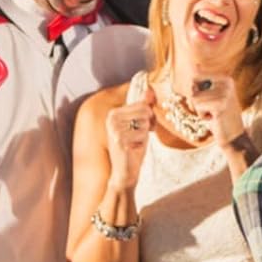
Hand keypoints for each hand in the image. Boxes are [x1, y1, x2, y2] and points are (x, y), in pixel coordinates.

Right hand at [105, 71, 154, 191]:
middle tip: (139, 138)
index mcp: (114, 112)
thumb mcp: (140, 125)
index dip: (149, 118)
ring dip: (145, 135)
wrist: (124, 172)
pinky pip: (143, 134)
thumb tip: (150, 89)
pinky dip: (143, 143)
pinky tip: (134, 149)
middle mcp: (111, 118)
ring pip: (145, 123)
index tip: (142, 129)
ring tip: (136, 144)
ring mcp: (114, 128)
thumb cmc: (133, 148)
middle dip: (148, 126)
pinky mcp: (120, 139)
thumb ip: (144, 107)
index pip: (143, 105)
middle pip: (145, 112)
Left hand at [188, 73, 245, 149]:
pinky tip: (214, 119)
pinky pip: (197, 106)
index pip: (196, 75)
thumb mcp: (212, 97)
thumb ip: (203, 82)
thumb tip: (194, 65)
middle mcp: (227, 83)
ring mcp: (225, 93)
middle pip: (193, 85)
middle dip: (196, 100)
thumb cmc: (220, 118)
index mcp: (226, 78)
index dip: (195, 91)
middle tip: (211, 109)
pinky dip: (201, 115)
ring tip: (213, 114)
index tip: (209, 101)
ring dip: (199, 110)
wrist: (234, 137)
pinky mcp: (220, 105)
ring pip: (194, 97)